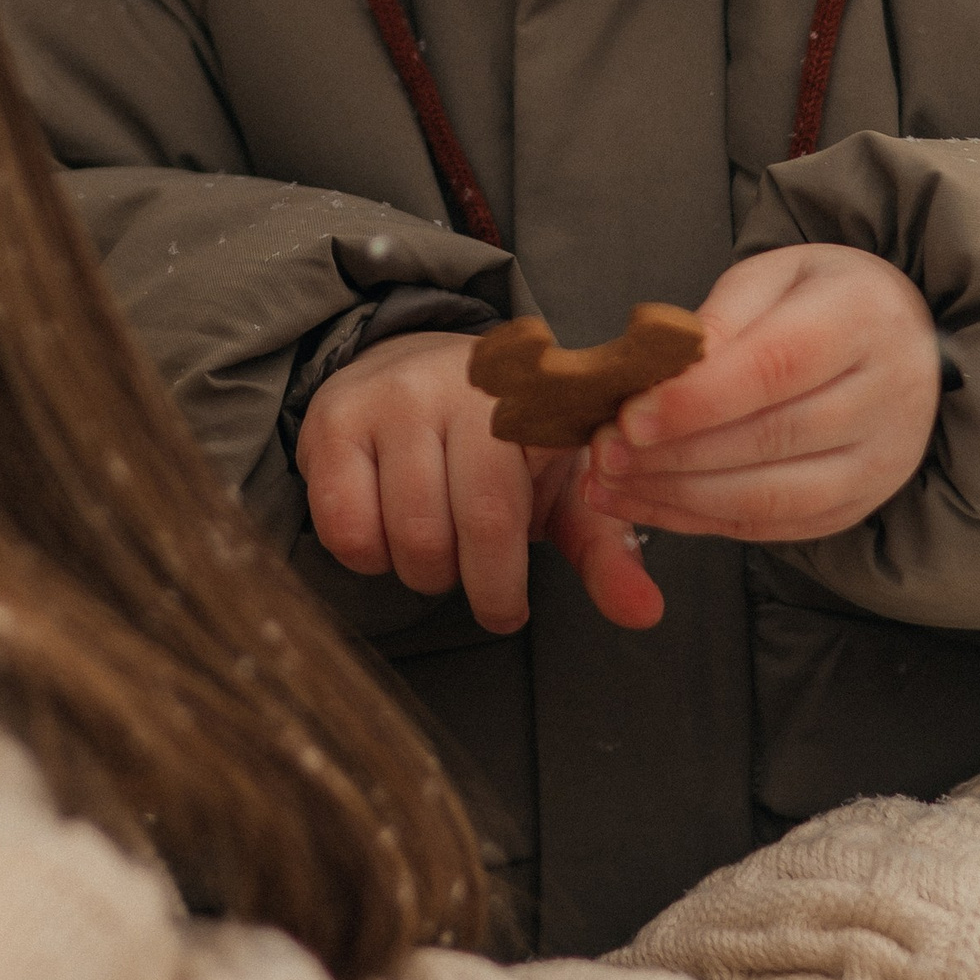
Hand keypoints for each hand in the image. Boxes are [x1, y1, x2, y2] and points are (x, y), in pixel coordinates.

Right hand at [296, 331, 665, 633]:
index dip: (501, 585)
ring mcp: (392, 397)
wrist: (421, 365)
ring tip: (435, 544)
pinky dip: (367, 553)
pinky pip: (342, 525)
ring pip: (401, 535)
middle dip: (463, 582)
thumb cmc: (505, 445)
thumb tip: (645, 614)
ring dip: (418, 570)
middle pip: (452, 534)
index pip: (502, 516)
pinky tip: (386, 528)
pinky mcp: (334, 417)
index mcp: (531, 402)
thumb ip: (606, 552)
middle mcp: (459, 387)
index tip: (508, 612)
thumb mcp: (567, 489)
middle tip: (471, 572)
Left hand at [580, 244, 940, 543]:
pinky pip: (773, 528)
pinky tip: (646, 506)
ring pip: (771, 498)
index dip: (697, 399)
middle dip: (674, 454)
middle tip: (602, 454)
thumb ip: (723, 317)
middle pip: (770, 438)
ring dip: (679, 497)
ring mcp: (880, 462)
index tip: (629, 416)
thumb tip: (665, 372)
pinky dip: (701, 523)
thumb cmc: (822, 299)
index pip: (775, 367)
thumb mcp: (775, 276)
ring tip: (609, 485)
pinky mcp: (859, 504)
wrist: (903, 341)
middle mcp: (888, 397)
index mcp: (865, 319)